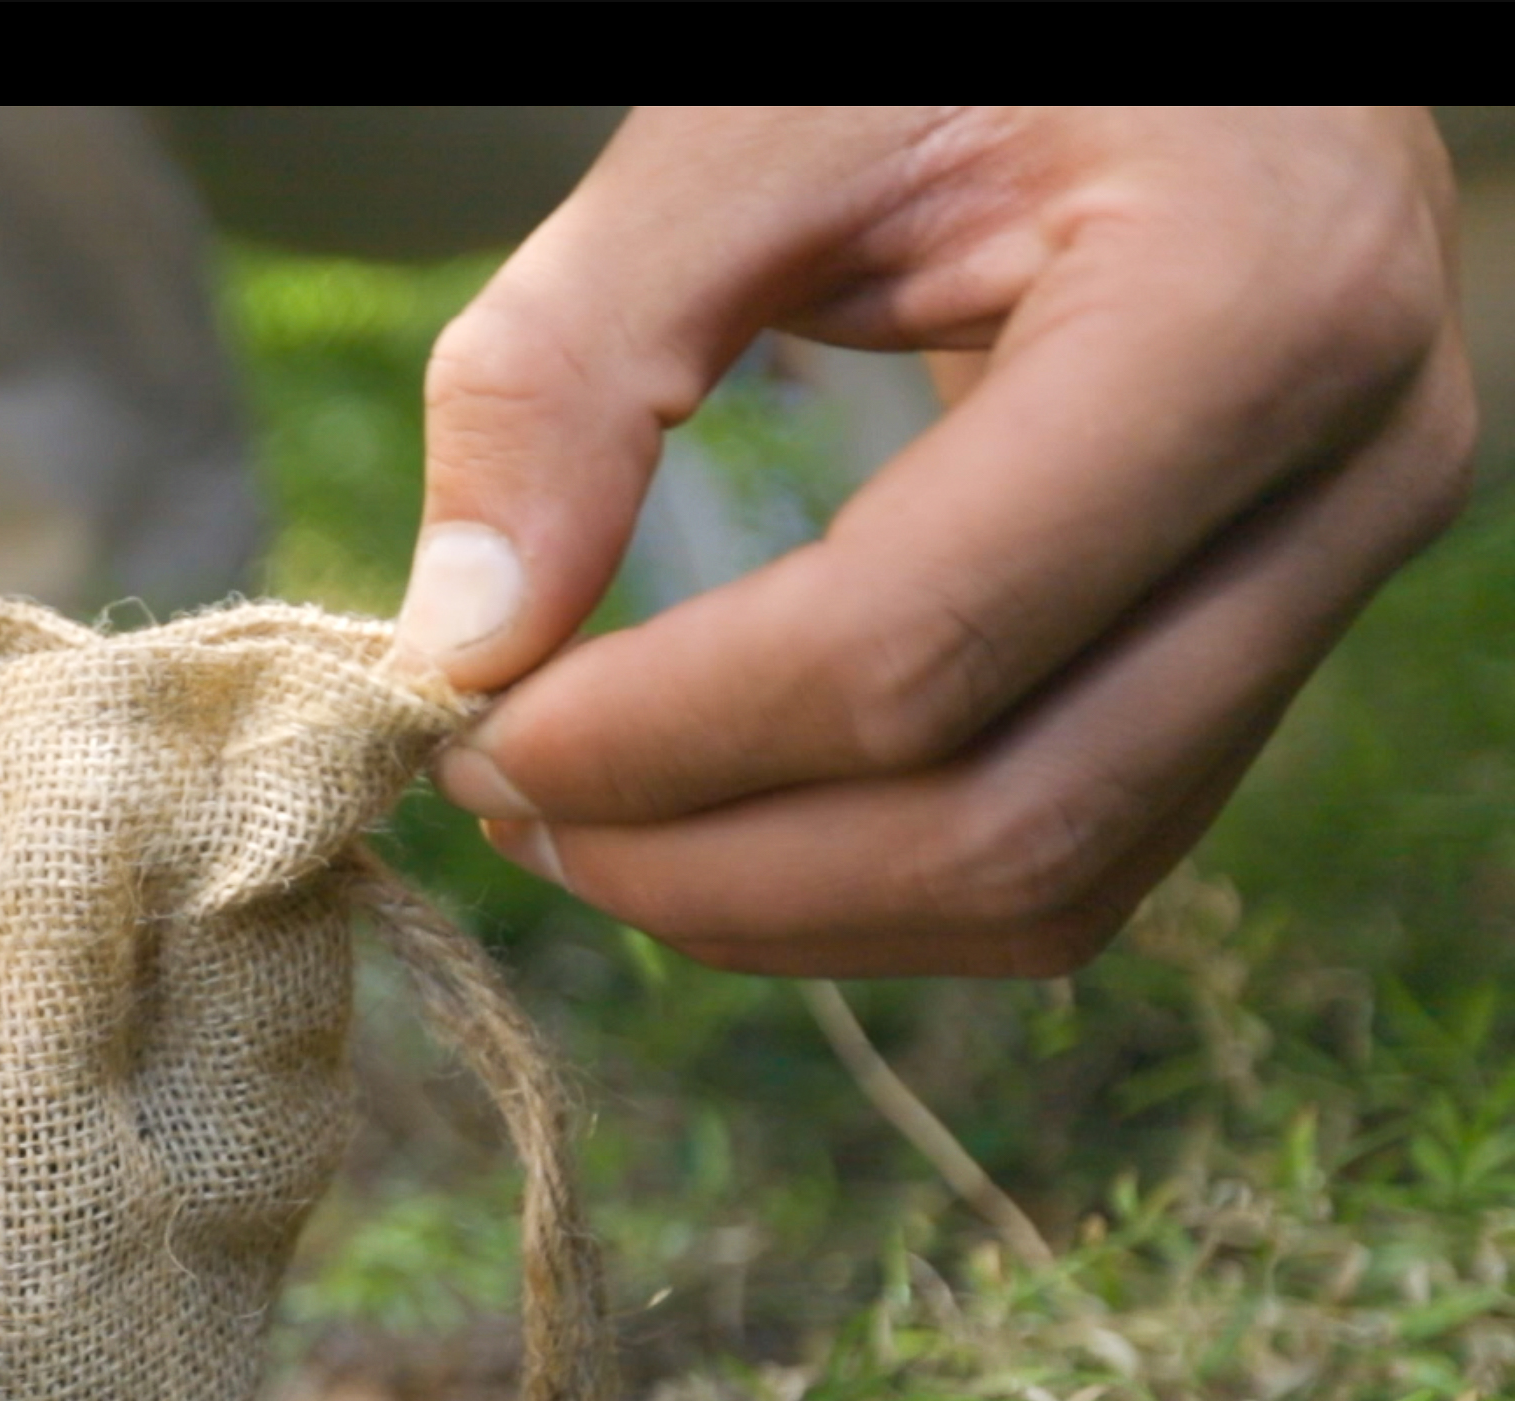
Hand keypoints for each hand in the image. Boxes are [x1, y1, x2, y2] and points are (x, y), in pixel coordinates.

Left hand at [396, 108, 1474, 976]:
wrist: (1180, 28)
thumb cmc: (973, 32)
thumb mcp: (758, 126)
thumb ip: (574, 360)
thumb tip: (463, 640)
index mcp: (1247, 312)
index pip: (914, 646)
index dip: (662, 740)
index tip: (467, 728)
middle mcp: (1342, 477)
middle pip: (1000, 820)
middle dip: (707, 866)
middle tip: (498, 803)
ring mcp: (1330, 575)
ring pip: (1052, 882)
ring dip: (779, 906)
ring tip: (577, 827)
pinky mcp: (1273, 638)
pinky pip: (1080, 851)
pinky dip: (870, 884)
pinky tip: (711, 819)